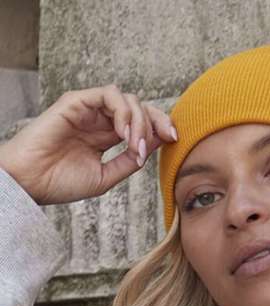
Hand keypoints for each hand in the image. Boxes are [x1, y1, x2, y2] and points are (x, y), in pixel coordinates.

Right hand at [0, 84, 176, 204]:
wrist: (31, 183)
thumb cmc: (61, 182)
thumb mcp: (106, 177)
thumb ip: (129, 161)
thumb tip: (154, 147)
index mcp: (107, 136)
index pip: (142, 123)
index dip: (161, 127)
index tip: (176, 140)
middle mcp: (100, 120)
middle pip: (140, 107)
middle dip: (159, 120)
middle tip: (168, 137)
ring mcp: (89, 110)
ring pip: (128, 100)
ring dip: (140, 121)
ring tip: (135, 145)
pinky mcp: (76, 101)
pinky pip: (108, 95)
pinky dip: (123, 112)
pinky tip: (124, 134)